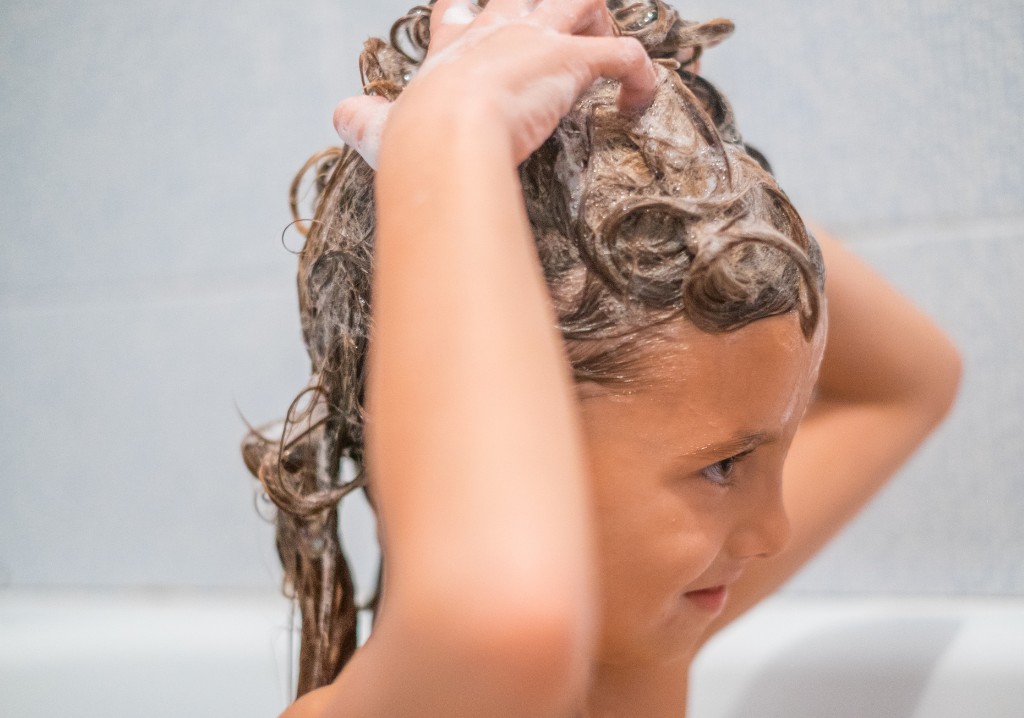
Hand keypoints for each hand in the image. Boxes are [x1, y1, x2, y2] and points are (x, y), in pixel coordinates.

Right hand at [334, 0, 656, 166]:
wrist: (442, 138)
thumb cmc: (412, 139)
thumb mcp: (377, 127)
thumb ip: (361, 119)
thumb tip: (341, 115)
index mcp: (457, 45)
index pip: (463, 9)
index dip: (471, 12)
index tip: (479, 21)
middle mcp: (499, 29)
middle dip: (545, 8)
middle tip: (559, 36)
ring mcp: (539, 39)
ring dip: (600, 23)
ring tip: (600, 59)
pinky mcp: (574, 61)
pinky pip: (628, 54)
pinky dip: (643, 77)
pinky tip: (638, 105)